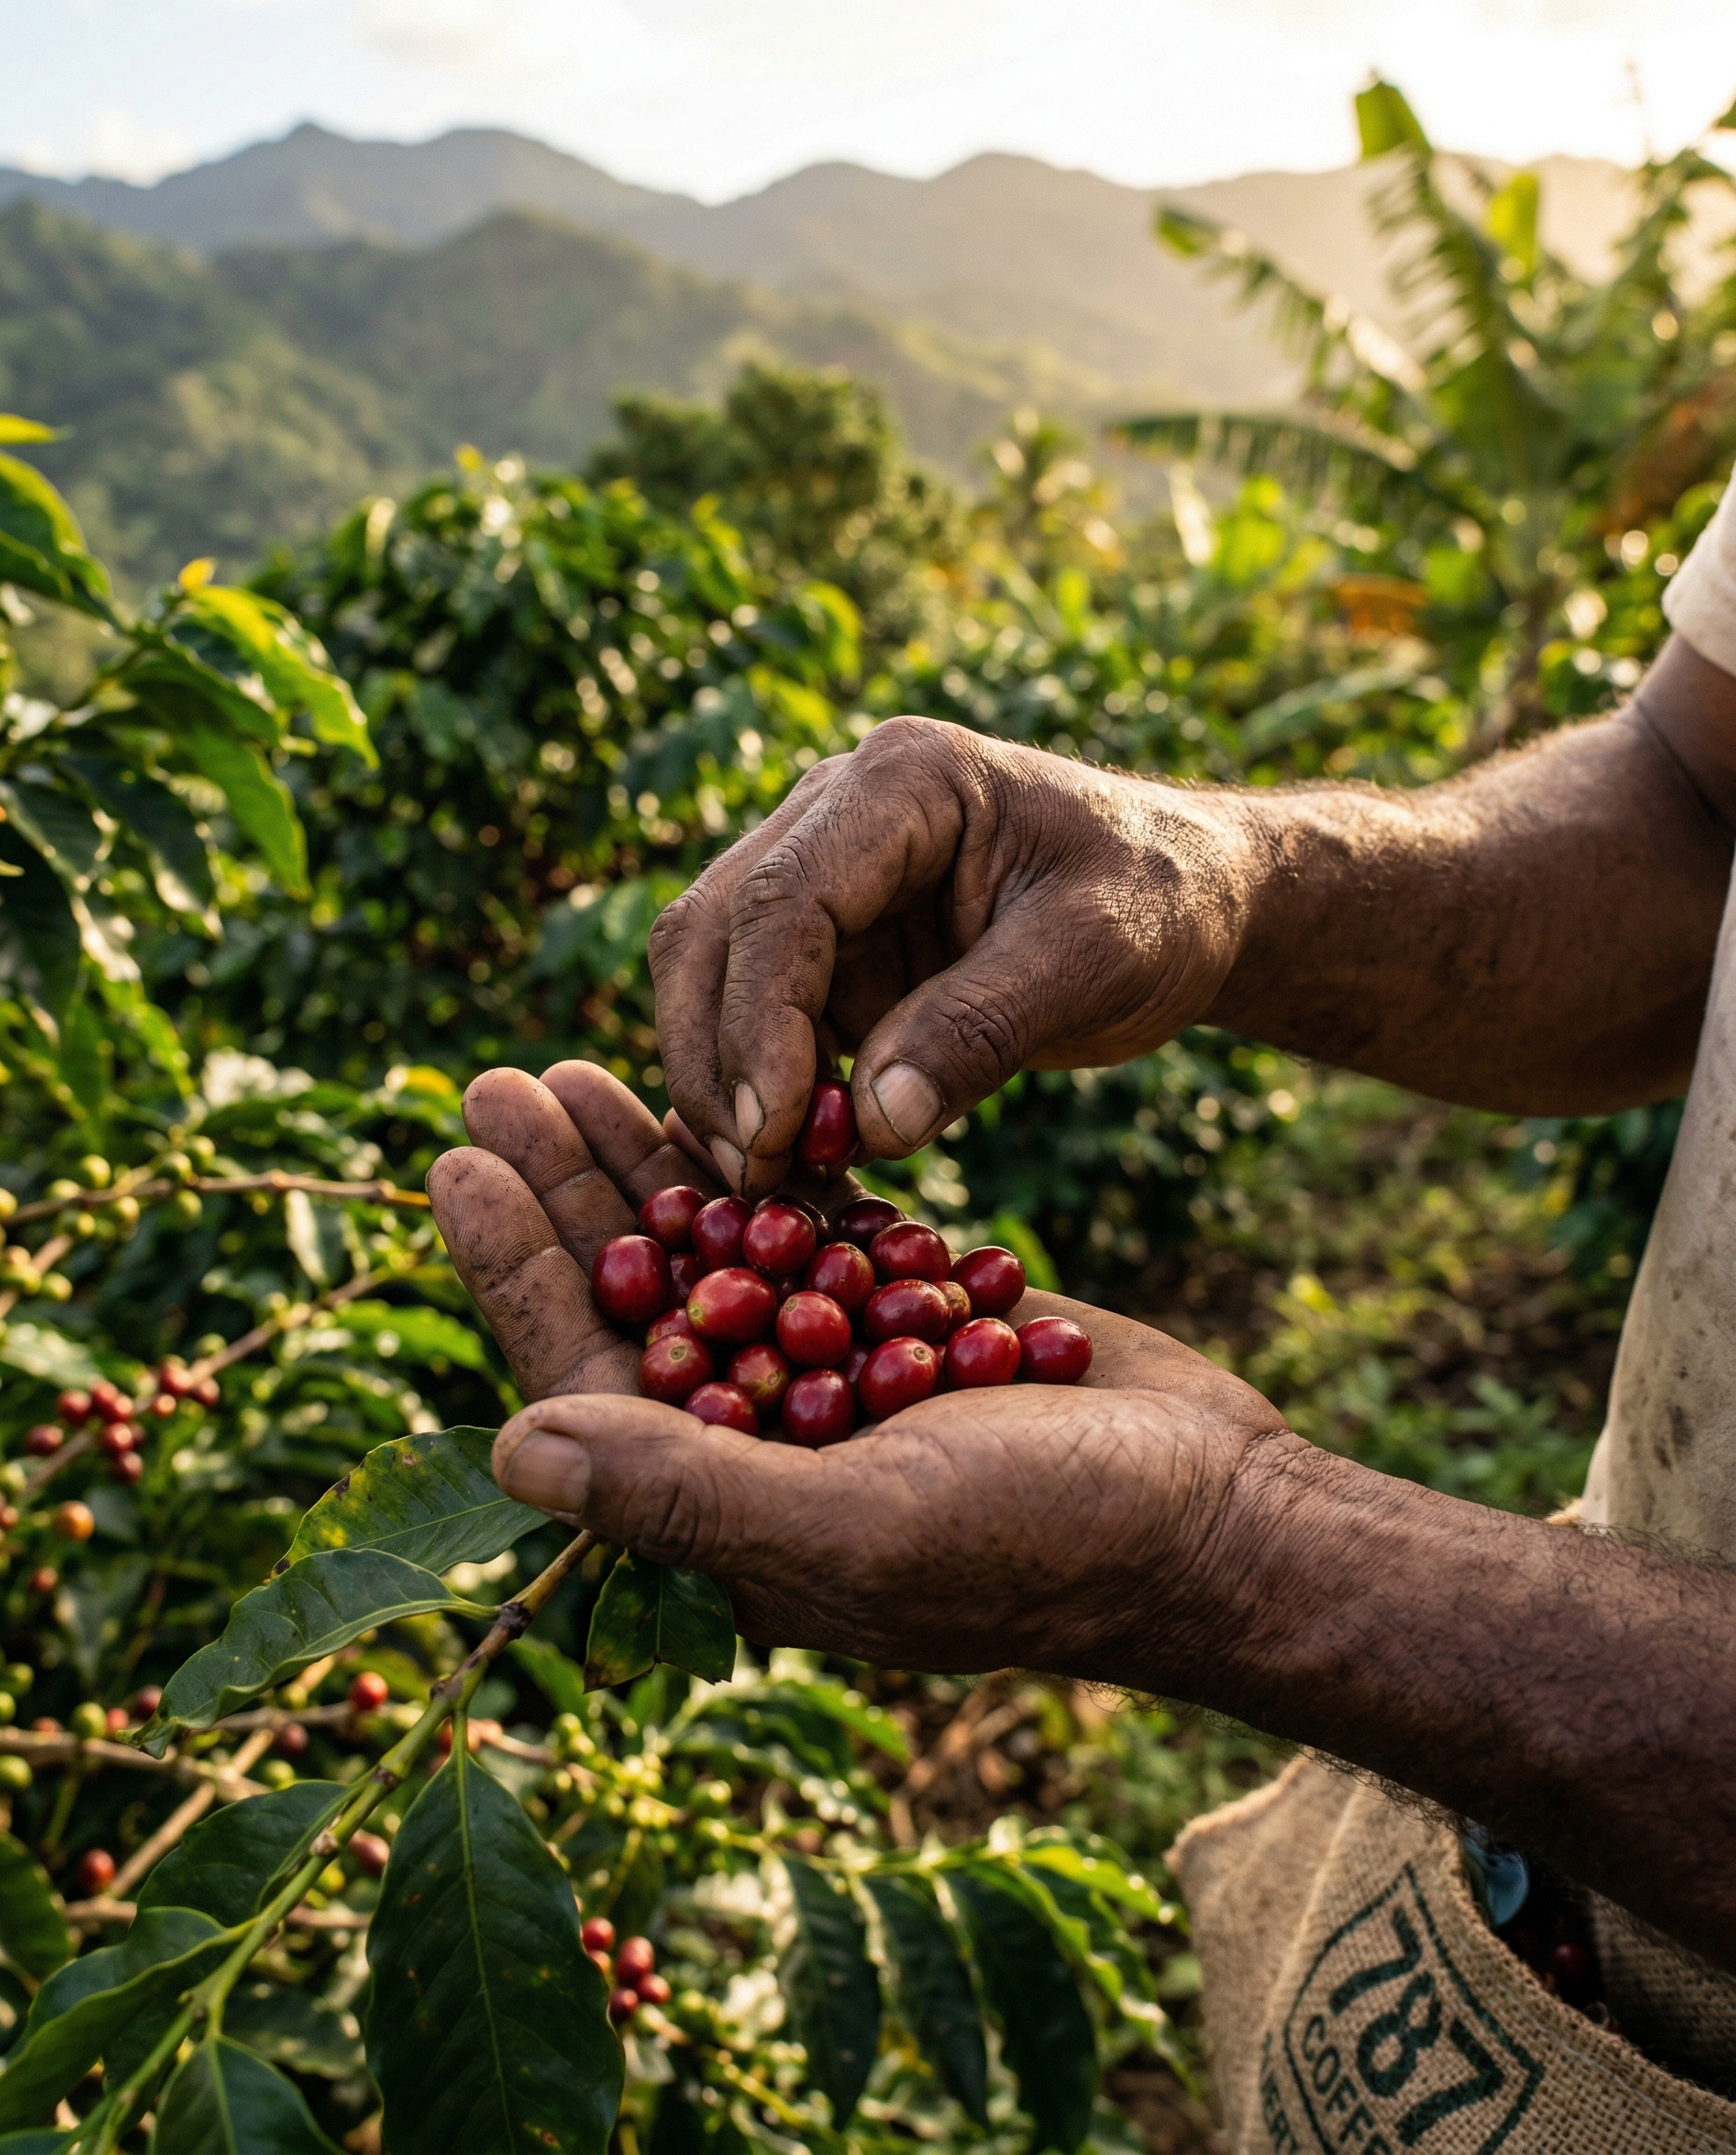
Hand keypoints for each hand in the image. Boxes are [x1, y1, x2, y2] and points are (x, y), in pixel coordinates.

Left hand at [426, 1055, 1288, 1682]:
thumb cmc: (1047, 1542)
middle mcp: (760, 1441)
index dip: (514, 1272)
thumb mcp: (858, 1525)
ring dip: (642, 1162)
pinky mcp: (904, 1316)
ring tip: (570, 1068)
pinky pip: (803, 1228)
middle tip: (494, 1081)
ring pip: (708, 1249)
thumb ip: (688, 1493)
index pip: (583, 1379)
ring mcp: (833, 1373)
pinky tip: (707, 1092)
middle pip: (632, 1296)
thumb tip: (507, 1447)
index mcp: (724, 1511)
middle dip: (562, 1192)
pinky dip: (754, 1163)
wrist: (1215, 1510)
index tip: (453, 1162)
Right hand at [647, 714, 1259, 1195]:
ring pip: (711, 978)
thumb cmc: (1161, 906)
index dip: (762, 1024)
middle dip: (716, 1060)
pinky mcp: (830, 948)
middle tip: (755, 1175)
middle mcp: (836, 811)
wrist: (1191, 902)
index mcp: (904, 781)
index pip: (784, 901)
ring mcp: (822, 877)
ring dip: (726, 1085)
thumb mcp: (1095, 961)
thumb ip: (982, 1031)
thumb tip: (870, 1123)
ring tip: (775, 1184)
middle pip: (711, 932)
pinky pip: (757, 1022)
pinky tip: (798, 1164)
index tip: (779, 1133)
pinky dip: (761, 1094)